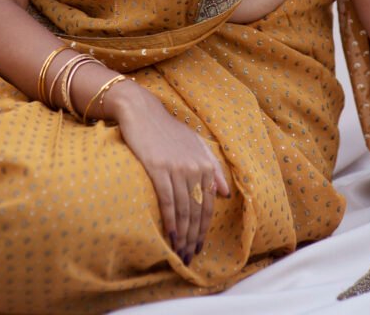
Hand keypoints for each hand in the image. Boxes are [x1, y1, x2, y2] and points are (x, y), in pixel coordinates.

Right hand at [109, 80, 230, 264]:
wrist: (142, 111)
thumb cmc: (168, 130)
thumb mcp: (196, 144)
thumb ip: (213, 167)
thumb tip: (227, 194)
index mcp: (205, 163)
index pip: (209, 204)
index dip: (205, 228)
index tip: (199, 246)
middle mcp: (194, 167)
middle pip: (197, 211)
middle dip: (194, 237)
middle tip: (189, 257)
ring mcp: (177, 168)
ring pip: (183, 210)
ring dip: (182, 235)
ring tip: (179, 253)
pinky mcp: (158, 168)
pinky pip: (167, 201)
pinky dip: (170, 221)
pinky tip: (170, 237)